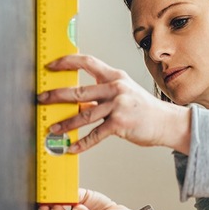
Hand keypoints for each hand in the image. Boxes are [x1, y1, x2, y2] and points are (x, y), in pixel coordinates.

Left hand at [37, 54, 189, 153]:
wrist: (167, 122)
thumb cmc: (143, 109)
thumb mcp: (125, 93)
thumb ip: (103, 93)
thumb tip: (77, 101)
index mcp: (115, 76)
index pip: (87, 62)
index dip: (66, 61)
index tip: (50, 65)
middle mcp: (116, 88)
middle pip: (79, 90)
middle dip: (56, 95)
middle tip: (42, 99)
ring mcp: (118, 106)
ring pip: (84, 115)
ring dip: (66, 124)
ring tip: (53, 129)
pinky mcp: (120, 124)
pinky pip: (95, 135)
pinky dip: (81, 143)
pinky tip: (71, 147)